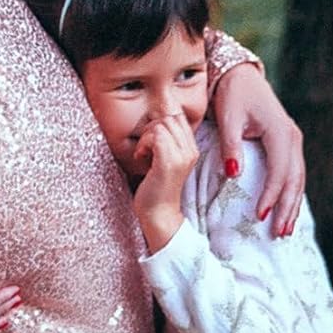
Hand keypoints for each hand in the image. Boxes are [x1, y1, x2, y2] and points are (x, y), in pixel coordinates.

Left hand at [133, 113, 198, 252]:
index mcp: (192, 149)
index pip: (178, 117)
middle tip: (145, 147)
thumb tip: (153, 121)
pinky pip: (156, 136)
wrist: (159, 215)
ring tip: (143, 153)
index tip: (151, 142)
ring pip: (162, 124)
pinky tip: (141, 157)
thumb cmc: (156, 188)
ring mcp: (182, 156)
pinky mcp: (169, 163)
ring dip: (146, 137)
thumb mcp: (164, 160)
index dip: (160, 123)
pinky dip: (143, 144)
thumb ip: (163, 141)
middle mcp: (191, 151)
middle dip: (152, 128)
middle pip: (170, 117)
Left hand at [213, 68, 304, 236]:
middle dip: (287, 208)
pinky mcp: (288, 145)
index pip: (279, 170)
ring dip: (292, 205)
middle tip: (279, 233)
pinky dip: (290, 194)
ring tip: (285, 230)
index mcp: (279, 131)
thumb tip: (232, 175)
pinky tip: (285, 211)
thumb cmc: (232, 96)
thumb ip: (230, 147)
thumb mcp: (228, 118)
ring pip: (297, 179)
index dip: (271, 194)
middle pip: (294, 179)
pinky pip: (293, 174)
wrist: (241, 77)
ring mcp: (293, 141)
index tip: (260, 215)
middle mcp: (292, 137)